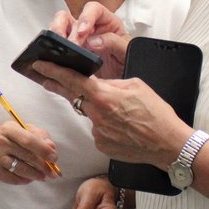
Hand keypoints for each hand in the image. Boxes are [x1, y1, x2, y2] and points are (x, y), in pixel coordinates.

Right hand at [0, 121, 57, 183]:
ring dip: (36, 175)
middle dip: (43, 165)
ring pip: (21, 169)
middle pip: (27, 156)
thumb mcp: (20, 129)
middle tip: (52, 172)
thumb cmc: (6, 137)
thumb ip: (38, 135)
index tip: (54, 157)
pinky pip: (12, 179)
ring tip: (43, 176)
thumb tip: (51, 148)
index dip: (43, 150)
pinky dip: (24, 180)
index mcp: (8, 128)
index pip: (28, 140)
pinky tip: (29, 178)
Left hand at [34, 63, 189, 166]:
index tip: (40, 65)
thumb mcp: (136, 85)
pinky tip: (124, 127)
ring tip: (122, 113)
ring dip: (97, 109)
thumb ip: (112, 82)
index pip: (71, 80)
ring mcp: (97, 132)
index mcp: (104, 96)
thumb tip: (99, 83)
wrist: (168, 144)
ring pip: (89, 113)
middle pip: (72, 96)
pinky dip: (106, 125)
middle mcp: (96, 115)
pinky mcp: (101, 144)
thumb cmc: (157, 114)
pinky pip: (98, 129)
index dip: (53, 71)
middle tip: (45, 79)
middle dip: (58, 86)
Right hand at [48, 3, 130, 77]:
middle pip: (67, 16)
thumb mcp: (127, 52)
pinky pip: (55, 46)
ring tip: (56, 50)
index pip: (93, 10)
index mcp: (106, 22)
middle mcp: (88, 27)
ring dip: (54, 36)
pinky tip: (52, 58)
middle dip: (63, 28)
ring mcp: (75, 39)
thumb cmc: (126, 61)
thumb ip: (114, 43)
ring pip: (57, 29)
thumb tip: (94, 41)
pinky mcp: (68, 52)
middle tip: (67, 44)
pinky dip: (51, 50)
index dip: (86, 18)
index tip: (83, 32)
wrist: (121, 78)